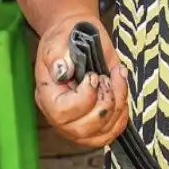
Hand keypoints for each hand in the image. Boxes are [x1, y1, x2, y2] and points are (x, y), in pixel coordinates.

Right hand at [33, 13, 130, 147]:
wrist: (76, 34)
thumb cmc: (66, 37)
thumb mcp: (58, 40)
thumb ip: (58, 55)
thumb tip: (62, 71)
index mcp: (47, 95)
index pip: (62, 113)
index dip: (85, 98)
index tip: (94, 76)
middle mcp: (59, 114)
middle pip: (82, 130)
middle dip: (104, 105)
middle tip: (107, 78)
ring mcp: (77, 121)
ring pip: (100, 134)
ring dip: (117, 106)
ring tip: (116, 79)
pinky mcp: (95, 123)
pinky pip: (110, 133)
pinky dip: (122, 116)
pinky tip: (120, 92)